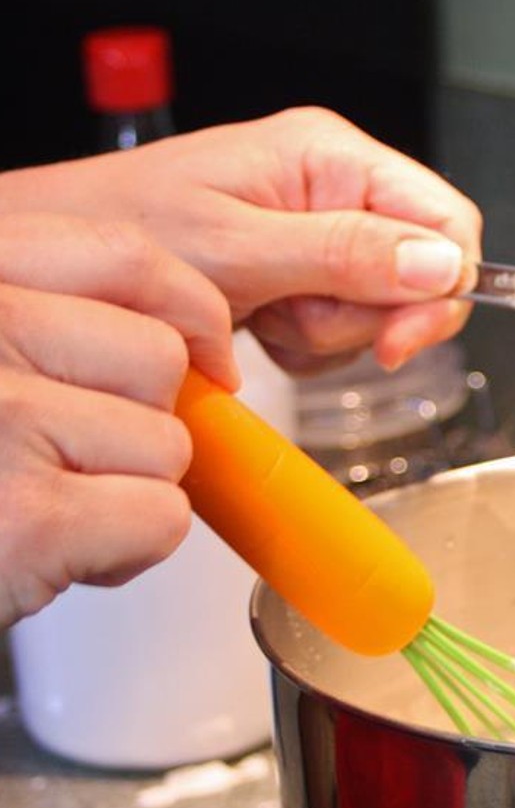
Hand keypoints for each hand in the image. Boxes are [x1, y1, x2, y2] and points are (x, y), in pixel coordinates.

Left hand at [0, 108, 483, 373]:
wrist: (60, 269)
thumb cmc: (121, 233)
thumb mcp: (238, 248)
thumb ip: (346, 255)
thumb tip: (440, 264)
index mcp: (331, 158)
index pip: (448, 221)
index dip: (441, 288)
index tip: (399, 341)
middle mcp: (335, 191)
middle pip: (419, 275)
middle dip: (366, 317)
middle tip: (298, 318)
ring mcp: (322, 237)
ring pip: (382, 311)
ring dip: (327, 335)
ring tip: (263, 315)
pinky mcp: (304, 278)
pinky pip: (345, 332)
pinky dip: (307, 346)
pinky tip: (261, 326)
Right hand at [0, 213, 234, 626]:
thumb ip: (51, 319)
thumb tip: (189, 342)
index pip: (125, 255)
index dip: (189, 309)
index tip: (203, 354)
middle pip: (160, 359)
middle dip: (142, 421)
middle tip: (71, 461)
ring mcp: (5, 417)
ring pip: (168, 443)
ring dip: (129, 492)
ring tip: (46, 508)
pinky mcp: (33, 517)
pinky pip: (161, 517)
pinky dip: (128, 551)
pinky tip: (49, 552)